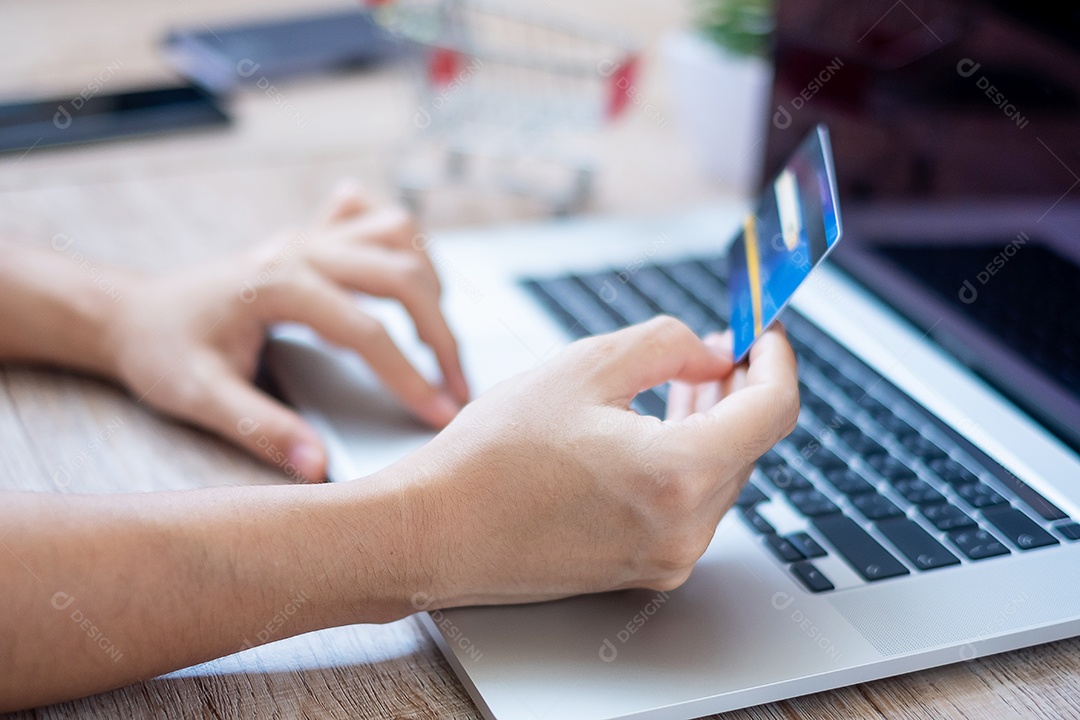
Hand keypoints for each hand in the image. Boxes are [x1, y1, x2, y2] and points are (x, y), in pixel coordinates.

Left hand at [107, 183, 468, 481]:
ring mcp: (308, 237)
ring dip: (430, 284)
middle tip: (456, 387)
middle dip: (441, 335)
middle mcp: (301, 249)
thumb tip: (316, 464)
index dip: (410, 377)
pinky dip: (401, 242)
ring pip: (399, 236)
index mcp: (278, 284)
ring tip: (438, 339)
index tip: (440, 415)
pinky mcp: (312, 237)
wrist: (135, 314)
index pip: (367, 331)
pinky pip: (373, 217)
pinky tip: (402, 276)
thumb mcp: (200, 397)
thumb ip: (261, 428)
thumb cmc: (164, 351)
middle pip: (401, 277)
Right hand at [392, 317, 798, 607]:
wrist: (435, 532)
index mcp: (677, 476)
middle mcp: (685, 530)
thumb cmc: (491, 457)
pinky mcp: (645, 570)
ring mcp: (667, 558)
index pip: (772, 410)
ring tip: (681, 382)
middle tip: (712, 348)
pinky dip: (687, 461)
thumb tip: (715, 353)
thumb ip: (668, 346)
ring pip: (721, 474)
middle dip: (738, 388)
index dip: (775, 359)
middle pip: (750, 443)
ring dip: (712, 423)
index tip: (763, 335)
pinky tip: (654, 429)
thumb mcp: (583, 368)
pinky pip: (691, 505)